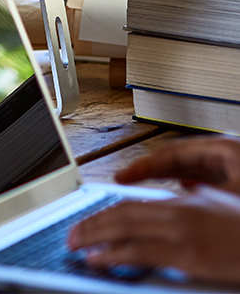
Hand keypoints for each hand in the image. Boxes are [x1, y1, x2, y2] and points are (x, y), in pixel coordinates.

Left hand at [67, 187, 239, 283]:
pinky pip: (140, 253)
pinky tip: (98, 259)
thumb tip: (179, 195)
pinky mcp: (188, 256)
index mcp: (186, 203)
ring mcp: (183, 233)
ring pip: (124, 228)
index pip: (133, 205)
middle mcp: (180, 213)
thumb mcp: (218, 210)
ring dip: (93, 236)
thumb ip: (195, 203)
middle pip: (122, 213)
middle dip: (91, 224)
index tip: (87, 221)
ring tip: (76, 245)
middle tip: (71, 234)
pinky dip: (112, 254)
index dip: (105, 213)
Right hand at [112, 135, 239, 194]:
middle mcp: (228, 153)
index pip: (172, 152)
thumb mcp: (226, 195)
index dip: (144, 165)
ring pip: (192, 168)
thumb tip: (158, 203)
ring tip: (145, 183)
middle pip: (180, 157)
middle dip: (152, 169)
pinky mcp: (237, 181)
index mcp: (224, 148)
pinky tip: (184, 188)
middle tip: (125, 178)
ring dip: (168, 176)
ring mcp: (234, 166)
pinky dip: (189, 183)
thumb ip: (188, 195)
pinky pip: (206, 178)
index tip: (123, 176)